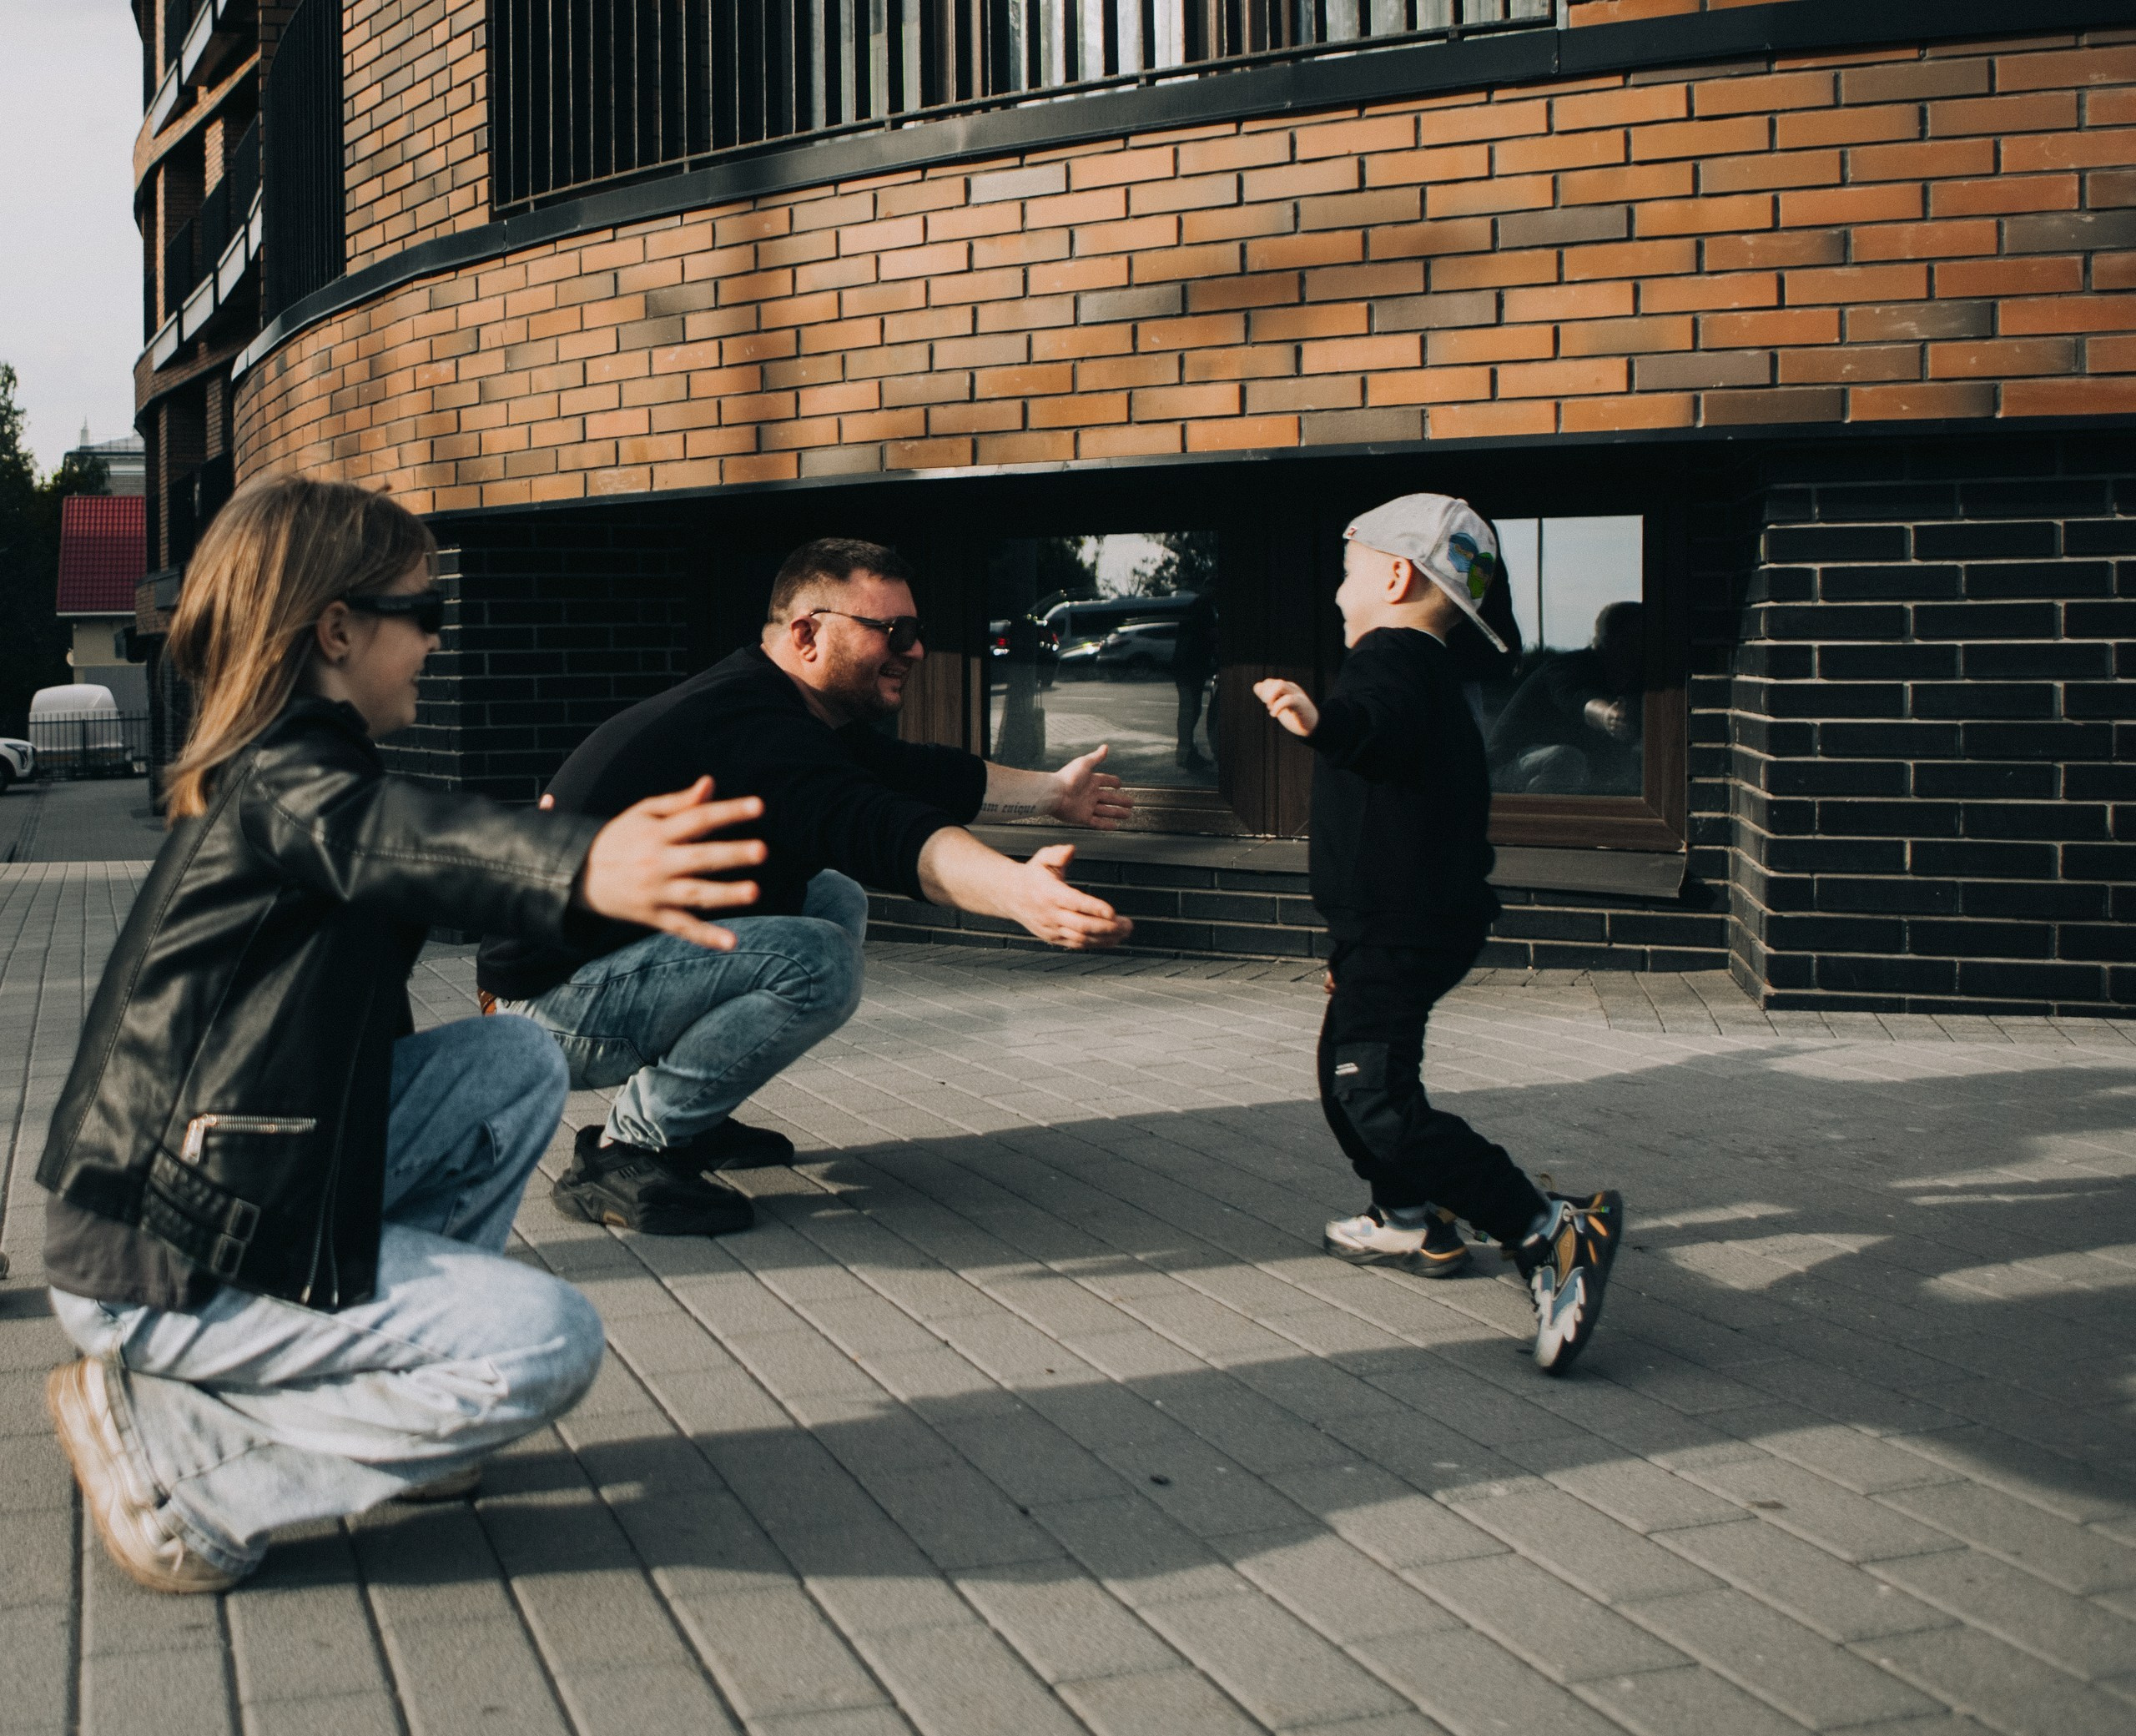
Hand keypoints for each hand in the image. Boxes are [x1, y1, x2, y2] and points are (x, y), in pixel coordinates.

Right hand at [577, 777, 767, 949]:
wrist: (576, 875)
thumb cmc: (619, 838)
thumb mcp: (643, 814)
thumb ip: (680, 802)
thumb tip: (711, 784)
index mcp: (657, 832)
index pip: (698, 819)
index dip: (729, 811)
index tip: (760, 806)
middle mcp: (657, 861)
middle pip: (699, 858)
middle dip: (730, 854)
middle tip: (762, 850)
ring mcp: (656, 892)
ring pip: (694, 894)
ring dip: (724, 894)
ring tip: (755, 891)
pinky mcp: (653, 916)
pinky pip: (682, 927)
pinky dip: (706, 937)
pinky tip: (732, 942)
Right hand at [1009, 844, 1132, 949]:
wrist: (1010, 895)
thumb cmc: (1032, 876)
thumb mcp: (1042, 858)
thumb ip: (1058, 853)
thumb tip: (1071, 850)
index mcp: (1050, 894)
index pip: (1074, 903)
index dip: (1094, 908)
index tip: (1112, 911)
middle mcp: (1051, 914)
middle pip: (1081, 926)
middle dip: (1107, 927)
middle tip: (1127, 924)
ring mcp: (1052, 929)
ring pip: (1081, 939)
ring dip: (1106, 938)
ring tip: (1125, 932)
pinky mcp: (1054, 938)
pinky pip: (1077, 945)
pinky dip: (1096, 944)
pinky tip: (1112, 940)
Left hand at [1046, 745, 1133, 829]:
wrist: (1054, 793)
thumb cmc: (1067, 777)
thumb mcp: (1084, 764)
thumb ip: (1096, 757)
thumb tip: (1105, 747)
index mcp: (1090, 781)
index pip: (1105, 781)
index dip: (1113, 782)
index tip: (1119, 784)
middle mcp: (1090, 794)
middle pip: (1109, 798)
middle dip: (1120, 801)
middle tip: (1131, 803)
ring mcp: (1087, 806)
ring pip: (1106, 811)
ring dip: (1117, 813)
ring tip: (1128, 814)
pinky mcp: (1083, 817)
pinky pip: (1097, 822)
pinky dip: (1106, 825)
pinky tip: (1115, 826)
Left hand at [1254, 678, 1317, 738]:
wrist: (1311, 727)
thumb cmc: (1294, 716)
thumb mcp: (1279, 706)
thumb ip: (1268, 696)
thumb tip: (1257, 687)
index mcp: (1286, 688)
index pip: (1269, 683)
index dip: (1263, 692)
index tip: (1266, 704)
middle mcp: (1291, 689)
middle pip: (1274, 682)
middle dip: (1266, 694)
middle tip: (1269, 706)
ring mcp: (1297, 695)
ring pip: (1280, 684)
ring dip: (1270, 697)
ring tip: (1271, 709)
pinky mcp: (1302, 704)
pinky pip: (1289, 699)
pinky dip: (1278, 706)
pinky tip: (1274, 714)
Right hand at [1585, 697, 1636, 740]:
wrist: (1603, 717)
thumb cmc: (1614, 710)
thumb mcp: (1617, 705)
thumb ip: (1620, 701)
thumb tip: (1619, 697)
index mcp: (1611, 714)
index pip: (1614, 715)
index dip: (1618, 715)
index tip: (1622, 715)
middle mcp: (1609, 720)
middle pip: (1614, 723)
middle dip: (1620, 724)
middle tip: (1626, 725)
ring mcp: (1609, 726)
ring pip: (1614, 730)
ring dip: (1620, 731)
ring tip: (1626, 733)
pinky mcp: (1610, 731)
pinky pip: (1615, 734)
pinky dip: (1620, 737)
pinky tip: (1626, 738)